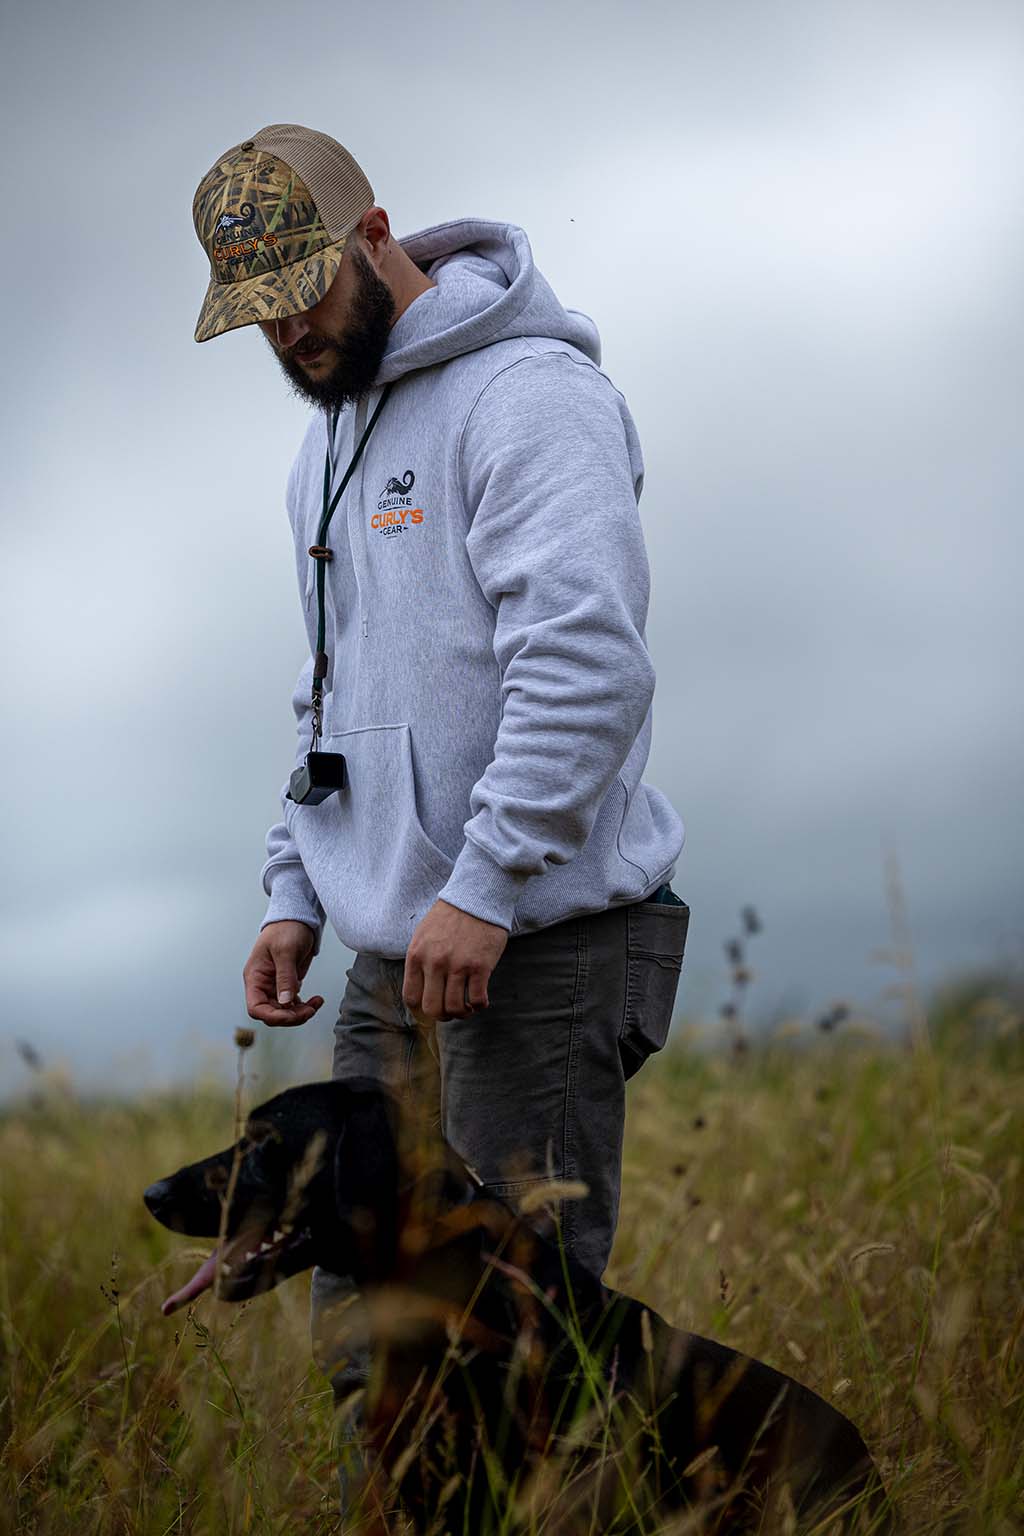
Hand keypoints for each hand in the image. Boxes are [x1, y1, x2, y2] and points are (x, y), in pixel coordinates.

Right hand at [243, 920, 323, 1027]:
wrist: (297, 918)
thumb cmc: (286, 929)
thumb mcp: (285, 951)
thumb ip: (285, 977)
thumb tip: (285, 1002)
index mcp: (255, 977)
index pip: (256, 1008)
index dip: (273, 1016)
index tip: (292, 1014)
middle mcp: (263, 985)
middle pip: (272, 1014)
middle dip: (291, 1016)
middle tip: (310, 1010)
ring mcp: (275, 986)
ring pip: (284, 1011)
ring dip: (300, 1013)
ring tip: (316, 1003)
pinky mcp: (288, 984)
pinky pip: (293, 1004)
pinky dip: (305, 1006)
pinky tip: (316, 1001)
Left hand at [403, 899, 507, 1022]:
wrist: (476, 897)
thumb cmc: (450, 916)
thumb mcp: (423, 935)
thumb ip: (419, 960)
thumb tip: (421, 988)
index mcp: (416, 955)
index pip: (411, 997)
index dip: (421, 1008)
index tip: (432, 1006)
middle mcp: (434, 963)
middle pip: (432, 1008)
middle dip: (442, 1015)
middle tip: (451, 1010)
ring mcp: (457, 966)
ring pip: (455, 1008)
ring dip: (462, 1013)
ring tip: (467, 1007)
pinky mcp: (480, 967)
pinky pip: (477, 999)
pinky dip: (479, 1005)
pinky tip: (481, 1001)